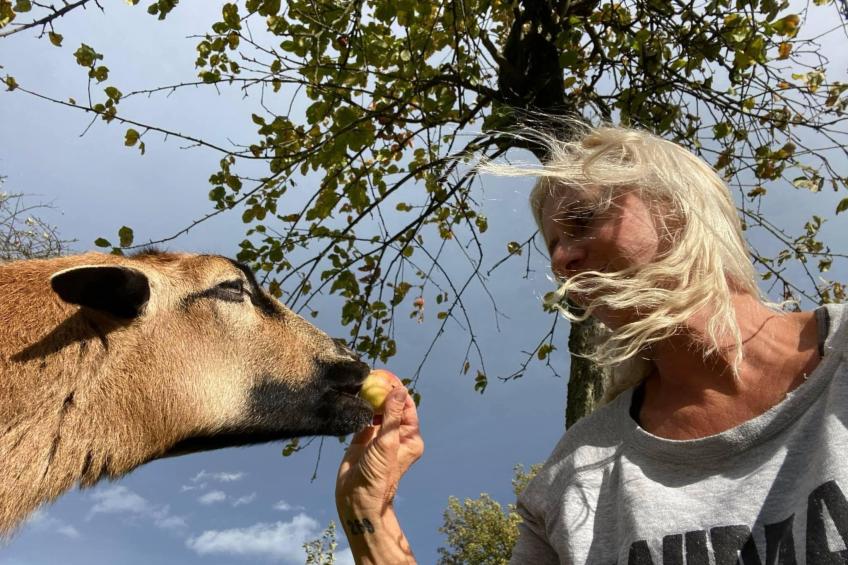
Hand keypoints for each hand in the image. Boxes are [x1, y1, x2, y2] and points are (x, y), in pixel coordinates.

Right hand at [336, 385, 423, 512]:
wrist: (357, 498)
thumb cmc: (379, 474)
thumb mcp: (387, 442)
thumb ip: (391, 415)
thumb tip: (399, 390)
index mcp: (409, 437)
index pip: (406, 406)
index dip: (397, 389)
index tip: (386, 375)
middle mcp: (395, 436)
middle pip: (391, 407)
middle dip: (383, 391)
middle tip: (371, 375)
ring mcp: (378, 438)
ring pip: (376, 412)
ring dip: (371, 398)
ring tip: (362, 383)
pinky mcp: (362, 440)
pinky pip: (363, 419)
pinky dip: (359, 408)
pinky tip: (354, 397)